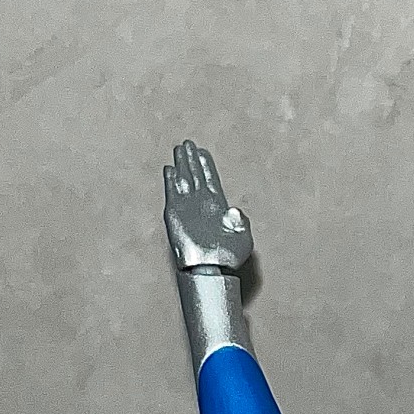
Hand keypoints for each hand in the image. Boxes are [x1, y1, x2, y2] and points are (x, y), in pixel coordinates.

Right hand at [163, 140, 253, 270]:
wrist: (211, 269)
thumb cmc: (228, 257)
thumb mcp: (243, 238)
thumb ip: (241, 221)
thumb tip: (234, 209)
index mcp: (218, 207)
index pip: (211, 179)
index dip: (206, 165)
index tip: (203, 152)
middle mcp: (202, 204)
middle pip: (196, 175)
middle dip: (192, 159)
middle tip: (188, 143)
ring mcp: (188, 208)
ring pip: (184, 180)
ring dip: (181, 165)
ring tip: (178, 150)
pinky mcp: (176, 214)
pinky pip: (172, 193)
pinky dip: (171, 181)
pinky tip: (169, 170)